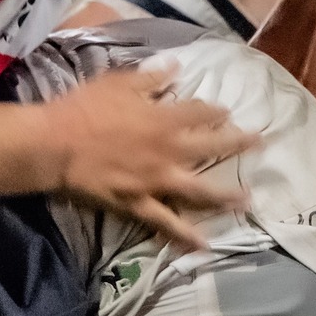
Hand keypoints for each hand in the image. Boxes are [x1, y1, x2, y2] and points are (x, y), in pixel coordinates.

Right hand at [41, 66, 255, 251]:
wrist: (55, 145)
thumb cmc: (82, 108)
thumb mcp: (117, 82)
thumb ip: (150, 77)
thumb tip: (177, 68)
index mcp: (163, 118)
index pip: (200, 112)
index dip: (215, 110)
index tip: (226, 111)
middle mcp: (169, 151)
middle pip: (212, 148)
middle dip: (238, 144)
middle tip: (260, 144)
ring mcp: (156, 181)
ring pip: (200, 191)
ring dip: (227, 196)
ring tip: (248, 200)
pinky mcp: (139, 204)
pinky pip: (166, 222)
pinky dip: (185, 235)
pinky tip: (204, 246)